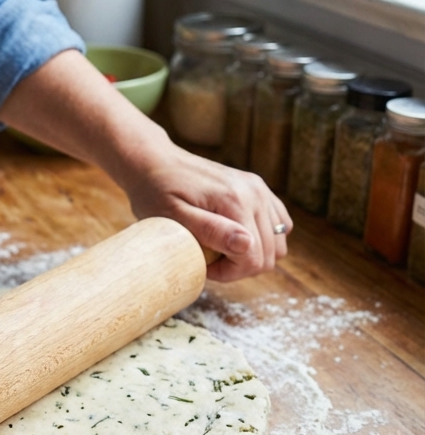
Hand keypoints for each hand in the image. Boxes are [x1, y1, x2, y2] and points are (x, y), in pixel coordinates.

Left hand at [122, 138, 291, 281]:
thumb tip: (247, 245)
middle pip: (270, 255)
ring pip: (278, 243)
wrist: (154, 162)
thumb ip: (211, 231)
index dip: (229, 272)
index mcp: (236, 201)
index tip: (204, 265)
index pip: (254, 259)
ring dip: (252, 254)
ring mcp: (260, 189)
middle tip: (209, 258)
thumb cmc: (156, 192)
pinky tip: (235, 237)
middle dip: (239, 266)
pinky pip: (280, 225)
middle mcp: (255, 193)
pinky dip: (263, 238)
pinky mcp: (259, 188)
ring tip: (220, 248)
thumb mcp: (174, 217)